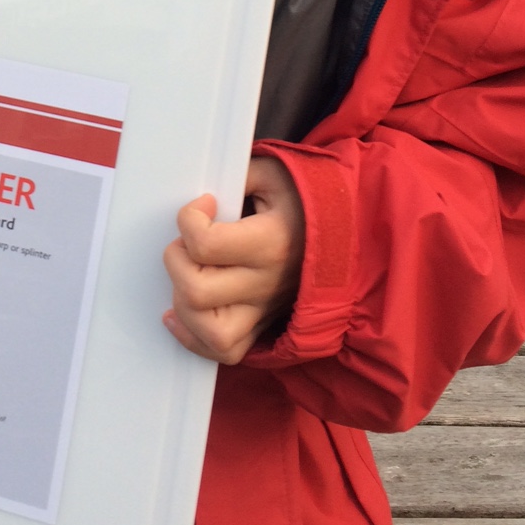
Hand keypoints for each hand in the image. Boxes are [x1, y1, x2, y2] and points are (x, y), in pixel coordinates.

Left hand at [162, 156, 304, 364]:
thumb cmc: (305, 200)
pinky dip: (194, 337)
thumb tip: (206, 190)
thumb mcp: (274, 172)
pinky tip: (180, 313)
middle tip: (188, 243)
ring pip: (211, 333)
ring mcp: (265, 311)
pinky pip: (225, 352)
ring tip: (187, 276)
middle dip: (176, 262)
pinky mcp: (263, 326)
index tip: (203, 204)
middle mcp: (267, 283)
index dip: (189, 219)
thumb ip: (236, 176)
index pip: (205, 244)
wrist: (348, 232)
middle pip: (197, 292)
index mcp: (271, 242)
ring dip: (184, 306)